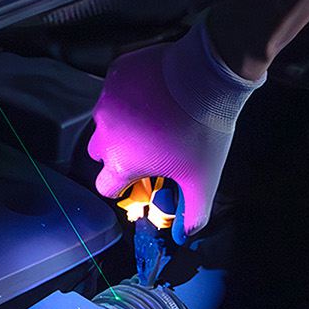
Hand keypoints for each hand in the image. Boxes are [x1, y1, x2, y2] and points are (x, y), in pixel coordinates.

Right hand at [86, 24, 263, 240]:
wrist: (208, 75)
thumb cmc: (202, 131)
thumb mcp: (203, 178)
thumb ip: (193, 212)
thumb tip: (186, 234)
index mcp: (120, 161)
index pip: (105, 185)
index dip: (121, 186)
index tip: (137, 179)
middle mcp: (105, 131)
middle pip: (100, 152)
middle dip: (118, 153)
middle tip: (148, 147)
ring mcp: (107, 99)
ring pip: (106, 119)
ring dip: (123, 122)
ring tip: (154, 116)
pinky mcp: (115, 73)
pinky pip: (115, 89)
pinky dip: (129, 93)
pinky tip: (154, 92)